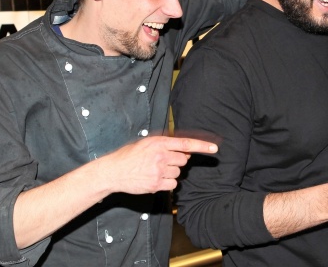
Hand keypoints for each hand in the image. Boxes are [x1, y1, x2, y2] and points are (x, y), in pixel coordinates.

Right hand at [101, 135, 217, 193]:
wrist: (113, 171)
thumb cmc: (130, 156)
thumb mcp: (147, 143)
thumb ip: (166, 145)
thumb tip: (186, 153)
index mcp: (159, 143)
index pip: (185, 144)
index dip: (202, 146)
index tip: (214, 149)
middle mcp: (160, 156)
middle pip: (183, 160)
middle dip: (176, 162)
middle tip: (162, 162)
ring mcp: (158, 171)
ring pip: (178, 173)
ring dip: (170, 173)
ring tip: (154, 170)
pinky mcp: (156, 184)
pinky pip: (172, 185)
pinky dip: (167, 184)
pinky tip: (155, 179)